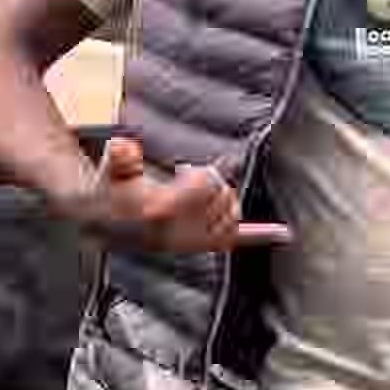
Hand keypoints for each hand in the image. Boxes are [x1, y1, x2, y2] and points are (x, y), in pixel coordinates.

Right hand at [68, 134, 288, 259]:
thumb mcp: (111, 168)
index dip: (202, 175)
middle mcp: (180, 232)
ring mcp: (191, 242)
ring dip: (224, 199)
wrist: (104, 222)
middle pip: (222, 199)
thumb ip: (120, 156)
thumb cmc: (111, 188)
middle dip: (213, 184)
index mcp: (162, 212)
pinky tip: (286, 233)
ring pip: (231, 217)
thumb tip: (123, 143)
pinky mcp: (197, 246)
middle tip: (190, 176)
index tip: (187, 169)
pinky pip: (234, 240)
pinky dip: (261, 235)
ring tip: (201, 191)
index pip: (205, 188)